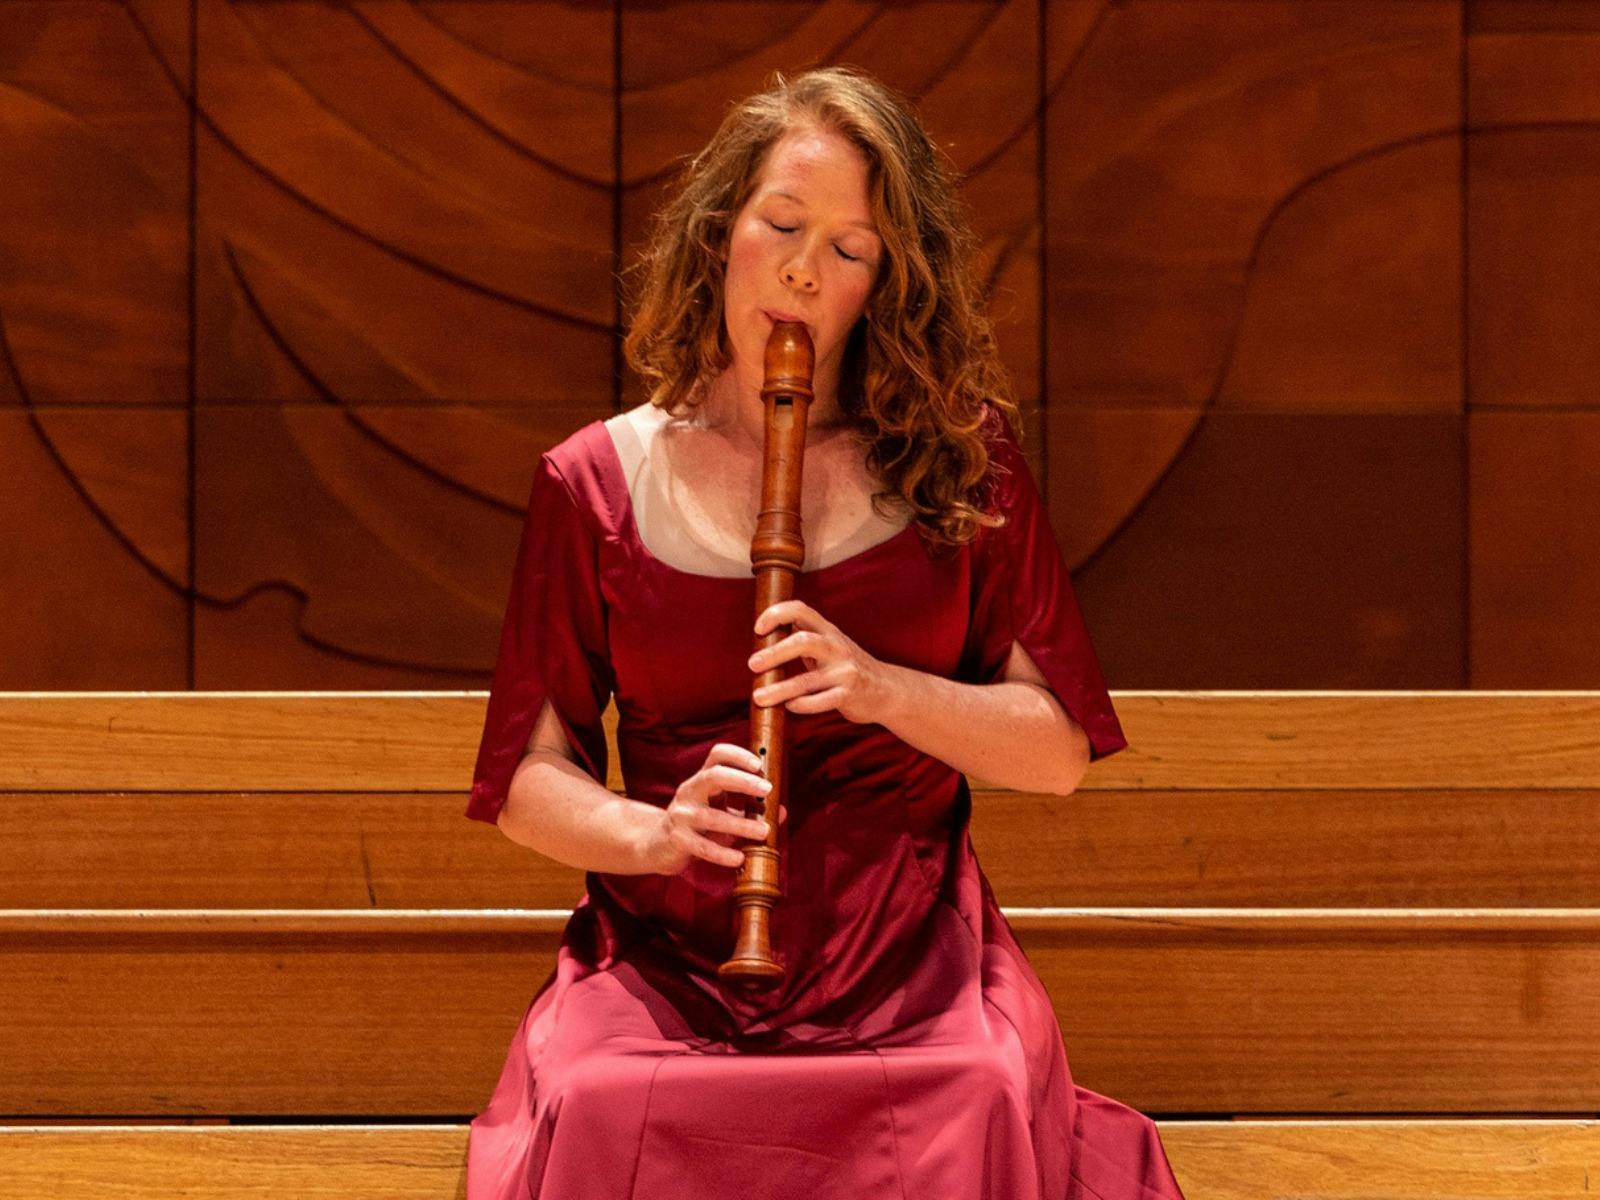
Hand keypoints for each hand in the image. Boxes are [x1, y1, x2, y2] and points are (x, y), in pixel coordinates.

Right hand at [640, 742, 788, 876]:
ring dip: (741, 824)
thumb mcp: (722, 811)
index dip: (738, 755)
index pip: (717, 755)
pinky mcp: (677, 839)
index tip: (759, 764)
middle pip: (714, 776)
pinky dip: (723, 853)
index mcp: (702, 780)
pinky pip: (702, 846)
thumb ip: (749, 810)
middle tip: (767, 790)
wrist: (657, 844)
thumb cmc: (697, 824)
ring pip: (712, 817)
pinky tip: (740, 858)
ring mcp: (681, 815)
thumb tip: (782, 811)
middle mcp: (689, 791)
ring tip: (764, 831)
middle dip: (742, 781)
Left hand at [749, 599, 897, 724]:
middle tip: (753, 664)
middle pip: (803, 642)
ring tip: (759, 697)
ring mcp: (845, 671)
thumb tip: (765, 636)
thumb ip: (803, 639)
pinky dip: (804, 704)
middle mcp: (837, 647)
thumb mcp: (829, 647)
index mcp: (828, 631)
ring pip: (808, 679)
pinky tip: (789, 707)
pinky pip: (823, 700)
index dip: (777, 614)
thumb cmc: (847, 667)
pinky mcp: (850, 694)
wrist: (887, 690)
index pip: (801, 610)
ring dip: (780, 688)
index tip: (758, 628)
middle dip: (775, 652)